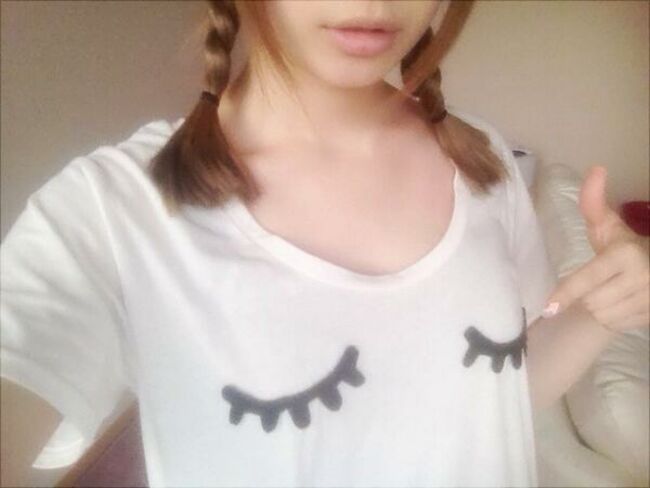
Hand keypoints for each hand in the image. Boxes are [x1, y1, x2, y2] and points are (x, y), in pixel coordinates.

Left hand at [543, 165, 649, 331]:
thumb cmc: (625, 247)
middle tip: (600, 280)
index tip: (548, 308)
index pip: (588, 278)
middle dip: (588, 294)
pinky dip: (614, 317)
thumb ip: (593, 204)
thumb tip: (595, 169)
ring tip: (612, 290)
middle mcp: (641, 278)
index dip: (567, 293)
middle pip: (590, 300)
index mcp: (626, 255)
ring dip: (600, 307)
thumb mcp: (608, 226)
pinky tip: (622, 302)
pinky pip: (617, 325)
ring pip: (602, 315)